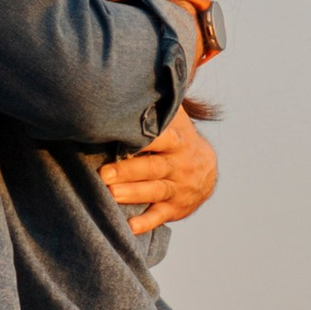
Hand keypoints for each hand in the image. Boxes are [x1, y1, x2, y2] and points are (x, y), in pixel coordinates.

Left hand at [103, 108, 217, 234]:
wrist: (205, 170)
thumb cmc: (178, 140)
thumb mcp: (175, 121)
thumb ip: (159, 108)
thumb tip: (138, 82)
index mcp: (178, 142)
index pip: (164, 138)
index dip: (148, 138)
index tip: (126, 136)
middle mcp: (180, 165)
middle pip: (154, 168)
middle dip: (129, 171)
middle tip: (104, 173)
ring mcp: (179, 188)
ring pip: (155, 191)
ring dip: (133, 194)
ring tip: (111, 195)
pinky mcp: (175, 208)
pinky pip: (159, 216)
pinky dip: (145, 223)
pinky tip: (129, 227)